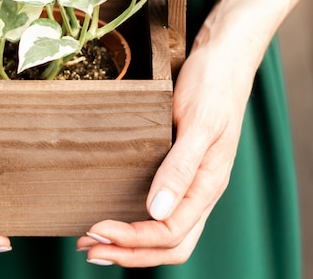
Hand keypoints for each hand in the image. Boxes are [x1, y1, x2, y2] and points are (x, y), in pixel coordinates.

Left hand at [77, 37, 254, 266]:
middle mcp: (200, 191)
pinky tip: (113, 215)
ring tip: (92, 241)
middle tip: (88, 247)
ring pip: (166, 233)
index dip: (133, 240)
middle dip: (128, 253)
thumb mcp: (198, 124)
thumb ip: (181, 168)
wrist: (223, 60)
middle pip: (168, 244)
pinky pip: (162, 211)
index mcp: (208, 185)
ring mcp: (191, 184)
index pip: (170, 233)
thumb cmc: (213, 87)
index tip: (97, 229)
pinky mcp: (180, 171)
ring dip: (130, 244)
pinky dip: (136, 223)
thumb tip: (157, 212)